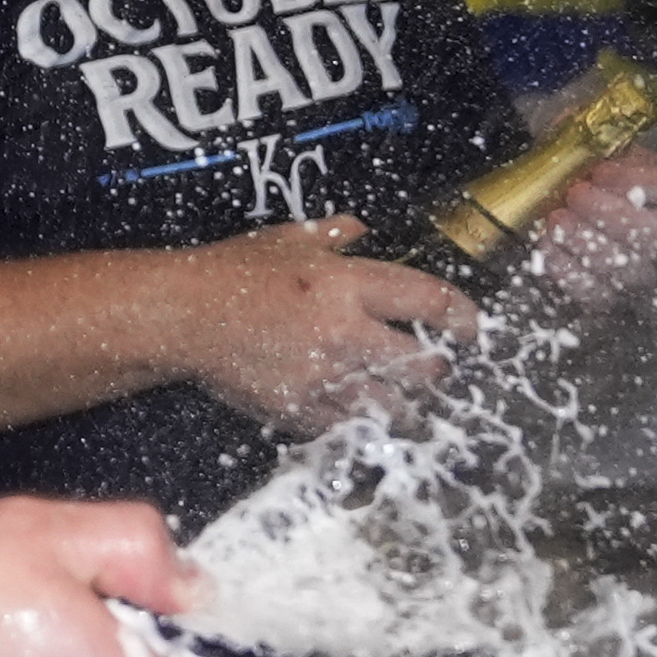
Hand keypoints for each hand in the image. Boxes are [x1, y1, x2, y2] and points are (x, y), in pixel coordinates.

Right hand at [170, 218, 467, 432]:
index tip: (472, 327)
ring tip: (413, 403)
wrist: (183, 316)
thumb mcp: (287, 239)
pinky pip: (349, 426)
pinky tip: (367, 418)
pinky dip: (364, 424)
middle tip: (437, 366)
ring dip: (410, 405)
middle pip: (421, 363)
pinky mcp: (300, 410)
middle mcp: (344, 333)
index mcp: (346, 284)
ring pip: (392, 406)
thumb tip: (360, 229)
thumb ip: (332, 235)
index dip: (463, 316)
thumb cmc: (232, 271)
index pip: (428, 300)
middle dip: (438, 367)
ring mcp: (323, 377)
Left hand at [527, 147, 656, 310]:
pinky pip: (596, 295)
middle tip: (575, 193)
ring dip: (587, 243)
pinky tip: (548, 245)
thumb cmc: (584, 163)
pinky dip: (569, 271)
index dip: (640, 183)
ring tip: (556, 217)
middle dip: (612, 216)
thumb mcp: (597, 143)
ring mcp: (643, 273)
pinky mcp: (611, 298)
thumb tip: (592, 165)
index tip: (600, 170)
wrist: (558, 189)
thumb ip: (599, 147)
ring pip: (627, 270)